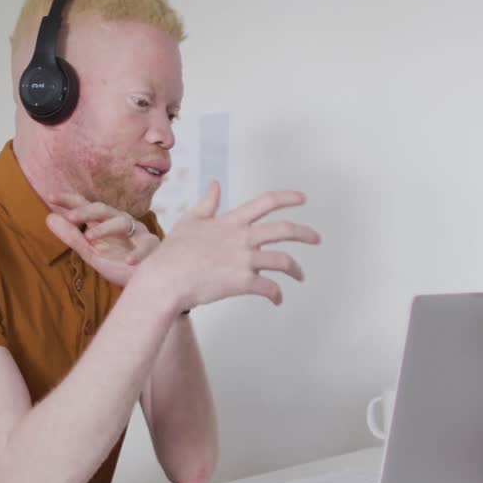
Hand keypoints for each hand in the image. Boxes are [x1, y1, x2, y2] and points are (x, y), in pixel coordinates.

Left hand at [46, 194, 161, 285]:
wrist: (145, 283)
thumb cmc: (118, 264)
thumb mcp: (91, 253)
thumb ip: (72, 237)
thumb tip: (48, 217)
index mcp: (104, 223)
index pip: (86, 206)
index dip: (70, 200)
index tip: (50, 196)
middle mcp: (121, 222)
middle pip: (104, 209)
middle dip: (86, 211)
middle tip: (70, 217)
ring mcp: (138, 233)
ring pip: (123, 221)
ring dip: (106, 228)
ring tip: (89, 237)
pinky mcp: (153, 247)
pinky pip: (146, 246)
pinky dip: (138, 253)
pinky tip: (128, 261)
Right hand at [136, 181, 320, 310]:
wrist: (165, 279)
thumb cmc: (173, 252)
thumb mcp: (190, 221)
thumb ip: (207, 203)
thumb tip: (216, 183)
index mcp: (231, 221)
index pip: (266, 202)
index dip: (288, 198)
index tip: (303, 199)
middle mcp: (242, 238)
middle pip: (285, 230)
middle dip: (306, 234)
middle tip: (317, 238)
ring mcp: (244, 260)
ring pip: (284, 261)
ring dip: (296, 269)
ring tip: (301, 276)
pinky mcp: (243, 283)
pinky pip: (270, 288)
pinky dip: (277, 294)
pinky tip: (277, 299)